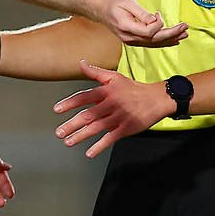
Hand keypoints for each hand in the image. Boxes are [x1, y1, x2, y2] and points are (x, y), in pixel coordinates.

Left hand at [52, 60, 171, 156]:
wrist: (157, 98)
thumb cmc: (134, 88)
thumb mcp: (115, 77)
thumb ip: (96, 72)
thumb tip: (81, 63)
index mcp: (106, 91)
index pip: (84, 97)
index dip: (70, 103)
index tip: (57, 110)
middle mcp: (111, 104)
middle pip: (88, 115)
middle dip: (72, 124)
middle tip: (59, 132)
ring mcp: (119, 117)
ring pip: (97, 128)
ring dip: (81, 136)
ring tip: (68, 142)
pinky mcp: (126, 128)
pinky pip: (111, 138)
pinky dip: (100, 146)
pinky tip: (89, 153)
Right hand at [98, 0, 187, 47]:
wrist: (99, 7)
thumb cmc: (112, 2)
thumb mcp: (128, 2)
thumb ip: (142, 13)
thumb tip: (156, 20)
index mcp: (126, 28)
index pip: (148, 32)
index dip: (158, 25)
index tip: (158, 14)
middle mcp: (129, 38)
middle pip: (154, 40)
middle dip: (172, 34)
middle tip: (184, 28)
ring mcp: (131, 40)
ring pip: (154, 43)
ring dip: (170, 39)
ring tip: (184, 34)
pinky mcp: (133, 39)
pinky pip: (150, 43)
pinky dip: (163, 41)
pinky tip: (173, 39)